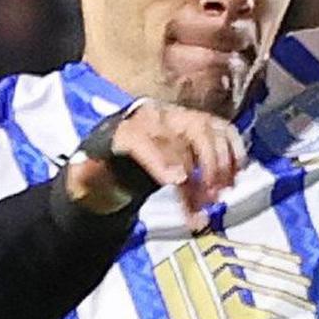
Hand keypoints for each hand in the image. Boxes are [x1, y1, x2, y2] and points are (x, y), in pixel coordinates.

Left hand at [66, 104, 248, 215]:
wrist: (123, 154)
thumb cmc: (107, 167)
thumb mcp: (87, 175)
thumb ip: (85, 174)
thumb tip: (88, 170)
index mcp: (128, 129)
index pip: (146, 139)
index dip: (163, 159)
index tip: (178, 181)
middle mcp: (158, 118)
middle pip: (187, 133)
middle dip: (202, 166)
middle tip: (208, 199)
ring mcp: (182, 120)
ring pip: (210, 133)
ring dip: (220, 165)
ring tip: (219, 196)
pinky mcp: (202, 127)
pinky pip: (225, 134)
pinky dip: (233, 154)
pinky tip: (233, 179)